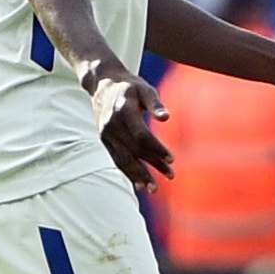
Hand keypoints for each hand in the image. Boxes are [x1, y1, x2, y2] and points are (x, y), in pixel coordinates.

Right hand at [89, 68, 175, 188]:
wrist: (102, 85)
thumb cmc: (130, 87)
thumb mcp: (145, 89)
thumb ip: (155, 103)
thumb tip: (166, 118)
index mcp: (123, 111)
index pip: (141, 135)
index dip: (156, 149)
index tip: (172, 159)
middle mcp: (112, 125)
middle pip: (134, 150)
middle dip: (152, 165)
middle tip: (171, 175)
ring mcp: (106, 134)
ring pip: (123, 159)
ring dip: (138, 175)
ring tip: (153, 188)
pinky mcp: (104, 140)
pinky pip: (117, 159)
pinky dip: (128, 172)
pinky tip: (139, 183)